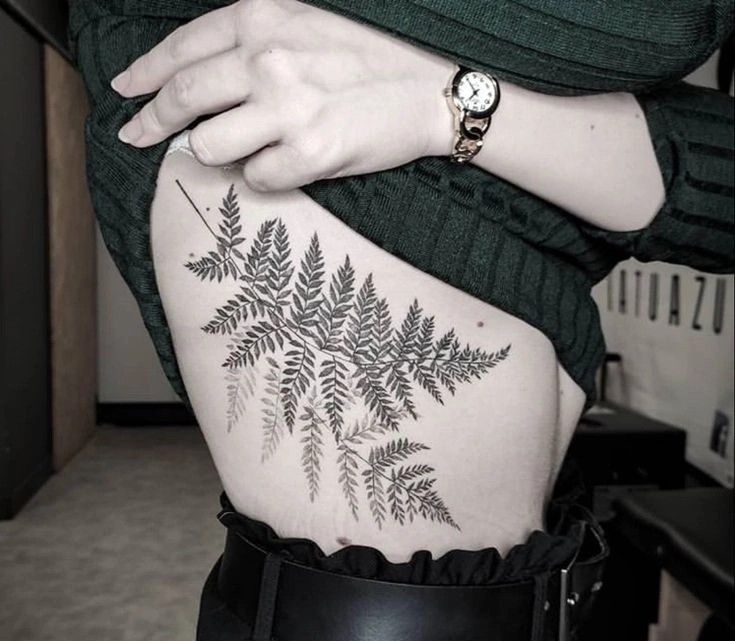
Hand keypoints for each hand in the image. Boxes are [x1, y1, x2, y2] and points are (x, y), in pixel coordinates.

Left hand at [112, 0, 453, 190]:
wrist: (431, 87)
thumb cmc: (369, 57)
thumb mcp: (304, 22)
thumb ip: (250, 40)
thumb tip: (201, 79)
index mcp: (262, 18)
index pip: (182, 48)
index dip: (145, 73)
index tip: (125, 90)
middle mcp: (268, 58)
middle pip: (183, 98)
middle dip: (152, 121)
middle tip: (137, 135)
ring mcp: (287, 108)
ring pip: (211, 145)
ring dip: (217, 153)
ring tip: (242, 149)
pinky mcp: (310, 153)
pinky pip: (257, 178)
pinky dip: (263, 176)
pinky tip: (285, 163)